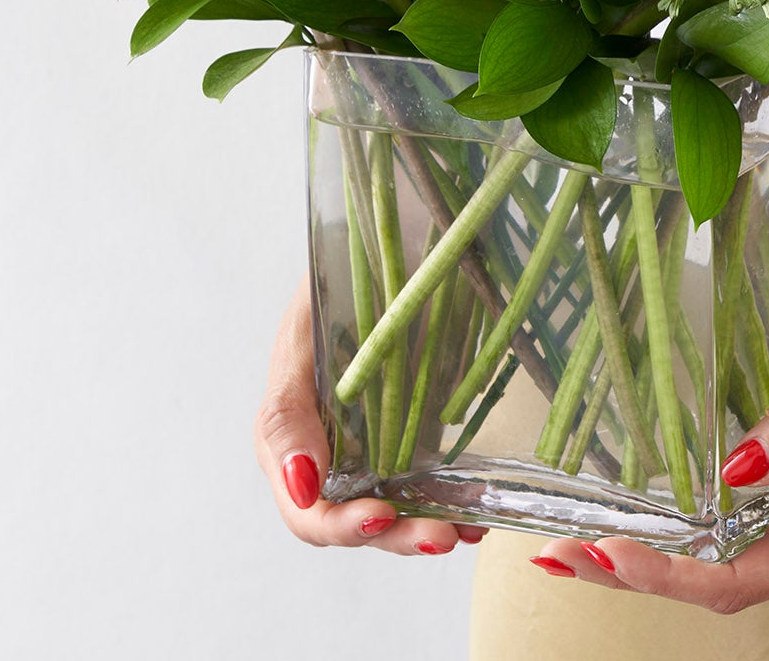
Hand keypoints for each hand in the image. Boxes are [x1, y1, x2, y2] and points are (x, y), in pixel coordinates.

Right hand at [254, 279, 487, 554]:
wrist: (391, 233)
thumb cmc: (338, 275)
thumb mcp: (302, 333)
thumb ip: (289, 410)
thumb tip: (301, 484)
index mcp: (290, 433)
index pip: (306, 507)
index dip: (339, 523)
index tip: (379, 514)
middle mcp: (329, 449)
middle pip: (352, 519)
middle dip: (394, 535)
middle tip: (439, 536)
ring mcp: (373, 444)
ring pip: (394, 510)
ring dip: (425, 528)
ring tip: (464, 532)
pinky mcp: (414, 431)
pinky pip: (428, 482)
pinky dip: (452, 503)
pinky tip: (479, 513)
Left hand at [529, 286, 768, 608]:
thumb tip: (740, 468)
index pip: (742, 578)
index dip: (673, 575)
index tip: (613, 553)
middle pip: (718, 586)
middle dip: (638, 576)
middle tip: (562, 555)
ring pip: (715, 568)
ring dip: (646, 561)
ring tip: (573, 548)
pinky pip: (724, 538)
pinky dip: (671, 537)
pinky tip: (628, 521)